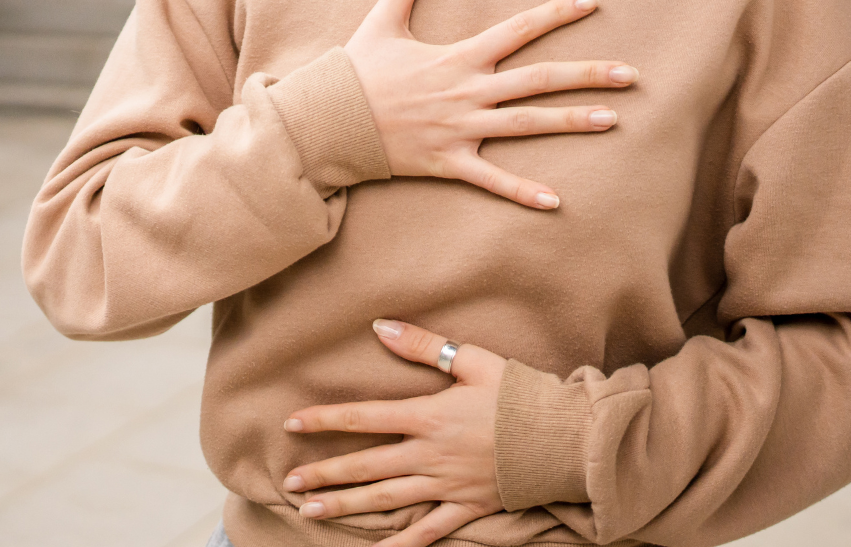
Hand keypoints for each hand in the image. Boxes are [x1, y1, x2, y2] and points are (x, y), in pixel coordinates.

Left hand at [283, 320, 505, 546]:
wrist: (560, 436)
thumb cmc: (517, 393)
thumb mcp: (471, 359)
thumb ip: (422, 345)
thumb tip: (379, 326)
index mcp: (429, 415)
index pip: (365, 417)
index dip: (326, 420)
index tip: (292, 423)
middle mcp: (430, 454)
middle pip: (367, 465)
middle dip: (326, 474)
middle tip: (290, 483)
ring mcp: (446, 485)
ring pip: (387, 499)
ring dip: (347, 506)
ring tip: (311, 512)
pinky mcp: (466, 507)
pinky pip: (427, 531)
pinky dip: (400, 544)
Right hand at [345, 0, 636, 209]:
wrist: (327, 122)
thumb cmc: (356, 71)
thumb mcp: (382, 20)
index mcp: (458, 56)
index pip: (518, 28)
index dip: (557, 13)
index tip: (592, 1)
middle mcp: (468, 91)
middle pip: (539, 80)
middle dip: (588, 75)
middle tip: (631, 74)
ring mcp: (461, 129)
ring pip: (527, 125)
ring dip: (573, 123)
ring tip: (615, 120)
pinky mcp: (449, 162)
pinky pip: (492, 180)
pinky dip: (522, 191)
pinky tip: (557, 200)